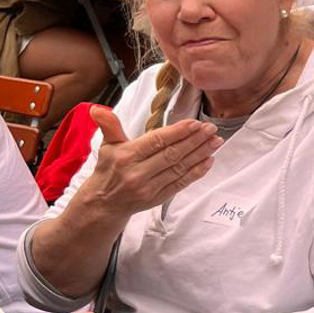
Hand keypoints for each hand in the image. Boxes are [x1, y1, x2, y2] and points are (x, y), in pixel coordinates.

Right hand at [82, 105, 220, 216]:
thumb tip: (97, 108)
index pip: (156, 141)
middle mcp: (138, 173)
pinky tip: (209, 161)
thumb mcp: (107, 146)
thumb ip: (109, 126)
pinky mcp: (159, 198)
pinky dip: (197, 172)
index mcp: (126, 156)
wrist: (104, 203)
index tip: (195, 123)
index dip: (177, 132)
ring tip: (216, 141)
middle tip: (212, 129)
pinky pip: (181, 183)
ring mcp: (150, 188)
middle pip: (172, 154)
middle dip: (195, 141)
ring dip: (200, 154)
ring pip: (180, 168)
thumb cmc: (109, 169)